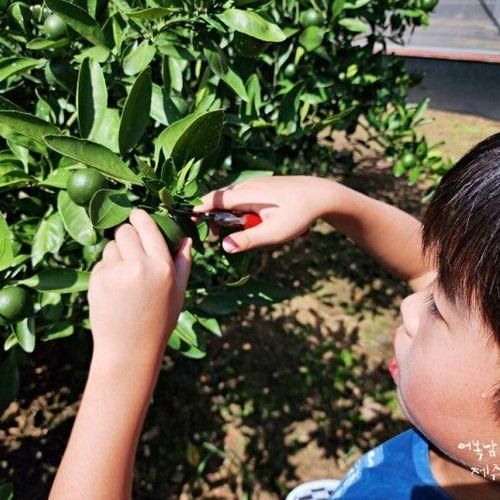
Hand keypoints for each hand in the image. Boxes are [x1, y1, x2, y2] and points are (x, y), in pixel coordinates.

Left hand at [87, 208, 191, 366]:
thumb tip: (185, 238)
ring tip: (126, 276)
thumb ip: (183, 262)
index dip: (140, 217)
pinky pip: (102, 262)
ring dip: (117, 253)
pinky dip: (107, 269)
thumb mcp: (178, 291)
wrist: (130, 348)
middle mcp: (138, 265)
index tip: (137, 215)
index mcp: (162, 266)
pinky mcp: (97, 280)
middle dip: (128, 235)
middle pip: (125, 231)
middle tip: (132, 249)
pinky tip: (116, 288)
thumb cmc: (159, 320)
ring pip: (111, 245)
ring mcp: (115, 273)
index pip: (147, 226)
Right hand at [195, 175, 334, 252]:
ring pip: (233, 199)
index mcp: (247, 194)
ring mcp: (257, 185)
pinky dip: (240, 209)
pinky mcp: (264, 187)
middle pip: (221, 199)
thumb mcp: (274, 232)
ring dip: (230, 214)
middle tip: (215, 233)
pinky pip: (245, 197)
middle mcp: (249, 186)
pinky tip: (254, 221)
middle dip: (214, 215)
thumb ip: (248, 240)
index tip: (189, 218)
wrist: (322, 194)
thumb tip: (225, 246)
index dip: (200, 208)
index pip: (214, 199)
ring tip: (239, 230)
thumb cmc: (299, 214)